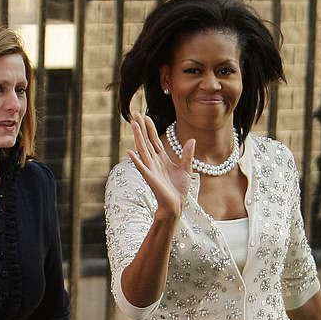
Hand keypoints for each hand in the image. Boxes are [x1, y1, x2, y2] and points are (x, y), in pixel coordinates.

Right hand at [127, 113, 194, 229]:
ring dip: (138, 137)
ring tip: (133, 125)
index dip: (150, 128)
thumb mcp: (186, 169)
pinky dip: (135, 160)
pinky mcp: (150, 178)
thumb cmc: (179, 190)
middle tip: (135, 114)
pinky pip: (141, 167)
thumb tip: (191, 140)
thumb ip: (187, 154)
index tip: (146, 116)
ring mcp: (151, 169)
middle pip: (146, 141)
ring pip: (143, 150)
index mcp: (162, 159)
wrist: (176, 205)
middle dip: (141, 128)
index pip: (154, 140)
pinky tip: (129, 152)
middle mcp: (154, 162)